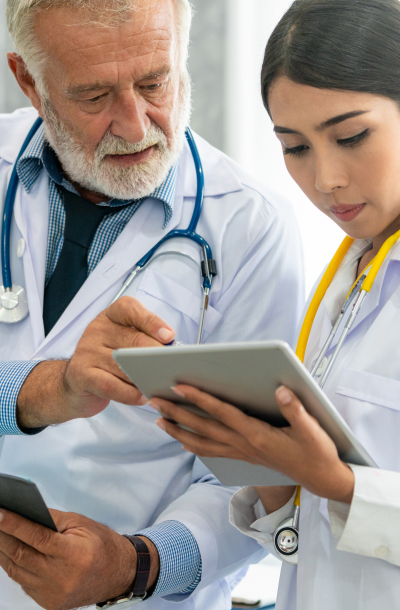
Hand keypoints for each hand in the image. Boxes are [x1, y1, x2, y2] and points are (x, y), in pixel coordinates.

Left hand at [0, 508, 158, 609]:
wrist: (118, 573)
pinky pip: (24, 582)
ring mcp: (54, 594)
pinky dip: (15, 566)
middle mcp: (62, 577)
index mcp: (74, 554)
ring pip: (17, 571)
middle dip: (3, 536)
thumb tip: (25, 512)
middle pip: (22, 555)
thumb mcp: (80, 523)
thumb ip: (51, 518)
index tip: (0, 513)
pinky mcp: (49, 603)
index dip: (15, 524)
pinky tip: (10, 552)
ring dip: (4, 551)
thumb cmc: (102, 544)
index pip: (37, 537)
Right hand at [17, 297, 174, 427]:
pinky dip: (129, 393)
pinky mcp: (81, 374)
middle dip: (155, 355)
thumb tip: (172, 352)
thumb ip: (144, 340)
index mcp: (111, 316)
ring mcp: (87, 351)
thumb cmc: (108, 360)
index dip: (151, 322)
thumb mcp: (124, 342)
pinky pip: (110, 385)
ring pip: (124, 365)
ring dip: (145, 377)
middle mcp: (97, 330)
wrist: (75, 383)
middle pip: (133, 340)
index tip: (169, 337)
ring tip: (161, 385)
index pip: (130, 310)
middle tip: (172, 368)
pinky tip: (142, 397)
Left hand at [152, 385, 354, 503]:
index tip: (179, 385)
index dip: (199, 398)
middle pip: (203, 428)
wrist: (321, 479)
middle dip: (177, 413)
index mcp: (257, 434)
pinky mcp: (244, 457)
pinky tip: (183, 442)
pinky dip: (194, 446)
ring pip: (202, 443)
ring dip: (178, 431)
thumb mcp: (312, 430)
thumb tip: (279, 389)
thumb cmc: (316, 452)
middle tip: (154, 400)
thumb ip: (295, 409)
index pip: (221, 412)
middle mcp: (244, 444)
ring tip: (160, 421)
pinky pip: (212, 452)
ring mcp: (242, 453)